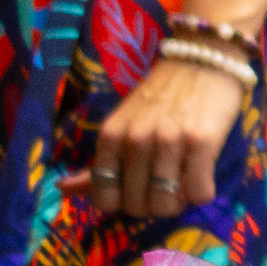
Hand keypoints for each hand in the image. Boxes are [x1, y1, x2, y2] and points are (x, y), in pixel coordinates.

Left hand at [88, 62, 243, 222]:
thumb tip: (63, 189)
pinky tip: (204, 176)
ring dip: (179, 202)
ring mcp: (169, 141)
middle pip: (138, 206)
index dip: (125, 203)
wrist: (203, 59)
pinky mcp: (202, 141)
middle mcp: (135, 140)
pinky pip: (200, 192)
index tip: (141, 190)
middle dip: (154, 205)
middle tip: (168, 186)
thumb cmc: (161, 96)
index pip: (105, 199)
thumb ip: (99, 162)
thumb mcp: (122, 126)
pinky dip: (202, 193)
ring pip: (167, 204)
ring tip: (186, 184)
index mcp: (110, 137)